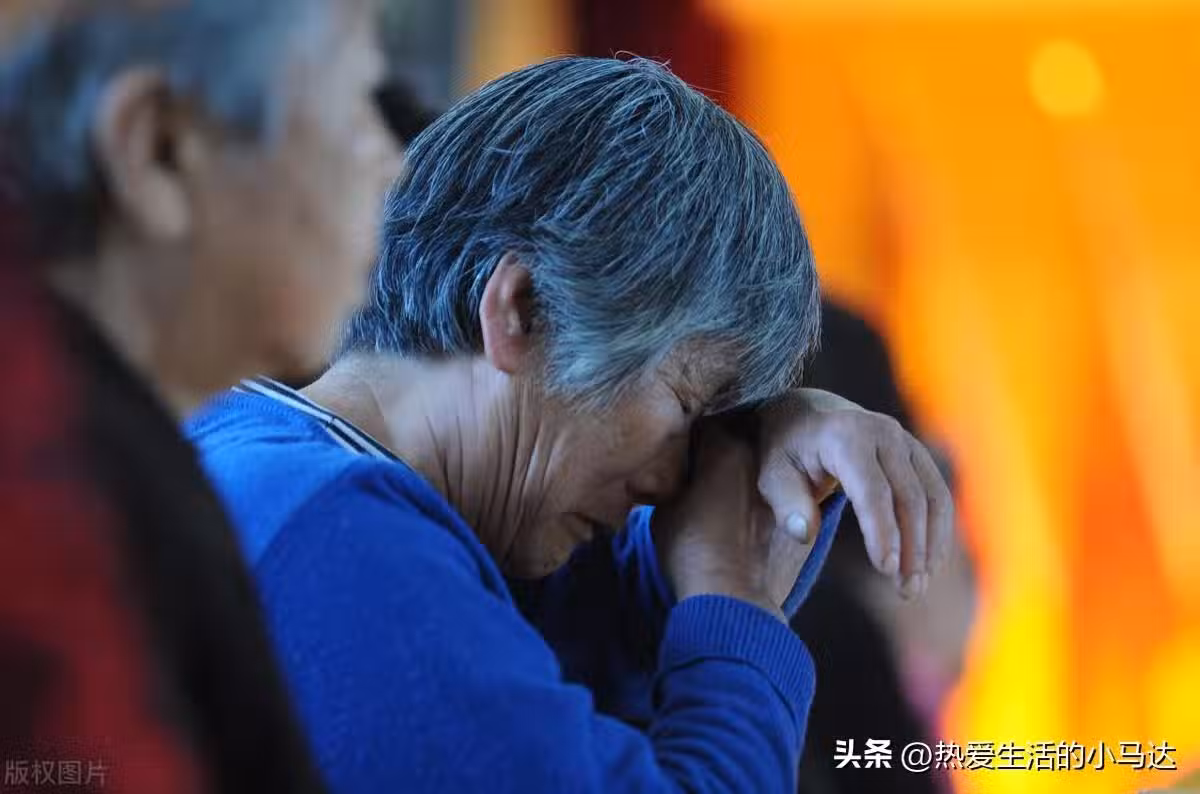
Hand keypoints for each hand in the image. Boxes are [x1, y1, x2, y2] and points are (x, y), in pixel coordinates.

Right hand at [652, 422, 791, 621]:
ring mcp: (783, 481)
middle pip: (737, 437)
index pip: (704, 423)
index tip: (680, 452)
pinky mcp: (801, 508)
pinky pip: (780, 489)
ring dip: (745, 469)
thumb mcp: (664, 508)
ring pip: (761, 463)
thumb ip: (670, 478)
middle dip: (720, 448)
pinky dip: (765, 494)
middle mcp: (759, 455)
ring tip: (724, 492)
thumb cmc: (690, 551)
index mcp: (724, 446)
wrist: (733, 596)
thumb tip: (669, 473)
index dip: (689, 436)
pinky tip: (747, 512)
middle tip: (701, 468)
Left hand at [754, 389, 954, 598]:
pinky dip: (938, 531)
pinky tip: (928, 563)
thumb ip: (787, 504)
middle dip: (911, 548)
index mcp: (845, 437)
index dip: (882, 531)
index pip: (872, 490)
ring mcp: (905, 441)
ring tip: (917, 585)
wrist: (806, 414)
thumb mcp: (772, 475)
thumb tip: (805, 534)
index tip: (885, 569)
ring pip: (933, 497)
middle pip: (909, 498)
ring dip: (931, 545)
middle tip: (906, 591)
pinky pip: (938, 494)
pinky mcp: (917, 454)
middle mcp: (882, 433)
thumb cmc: (785, 451)